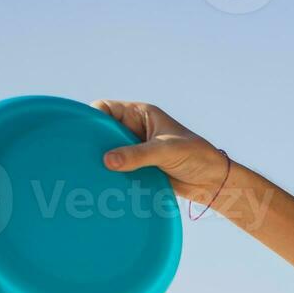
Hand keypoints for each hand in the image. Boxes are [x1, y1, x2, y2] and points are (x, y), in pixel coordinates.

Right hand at [91, 100, 228, 204]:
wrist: (213, 183)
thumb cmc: (196, 157)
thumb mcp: (166, 151)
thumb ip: (138, 155)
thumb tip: (108, 161)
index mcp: (141, 114)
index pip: (107, 109)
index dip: (92, 117)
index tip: (82, 133)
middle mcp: (135, 130)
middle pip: (104, 131)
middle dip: (94, 142)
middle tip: (80, 156)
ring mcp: (136, 150)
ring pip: (109, 152)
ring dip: (102, 161)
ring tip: (87, 172)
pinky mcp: (138, 169)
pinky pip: (118, 170)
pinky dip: (111, 176)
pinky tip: (101, 183)